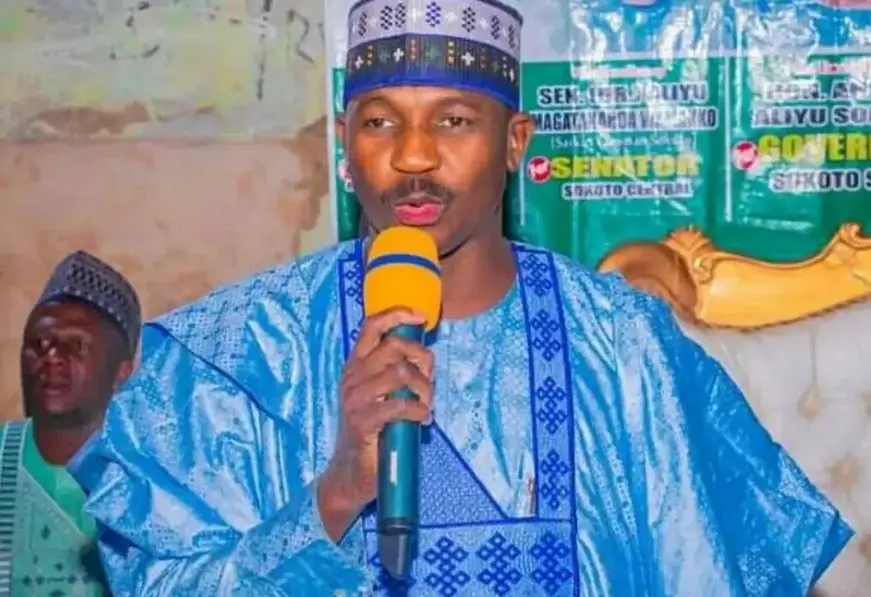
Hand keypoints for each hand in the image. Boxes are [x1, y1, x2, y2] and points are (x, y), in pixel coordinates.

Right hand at [317, 308, 433, 540]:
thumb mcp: (379, 394)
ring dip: (424, 388)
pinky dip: (419, 411)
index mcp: (355, 365)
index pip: (371, 326)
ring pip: (400, 373)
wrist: (350, 473)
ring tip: (427, 404)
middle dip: (422, 359)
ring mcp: (355, 399)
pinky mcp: (362, 422)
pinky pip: (399, 405)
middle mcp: (352, 377)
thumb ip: (394, 372)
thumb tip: (424, 356)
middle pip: (394, 347)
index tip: (420, 317)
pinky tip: (423, 420)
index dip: (397, 314)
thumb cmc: (372, 431)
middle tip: (430, 379)